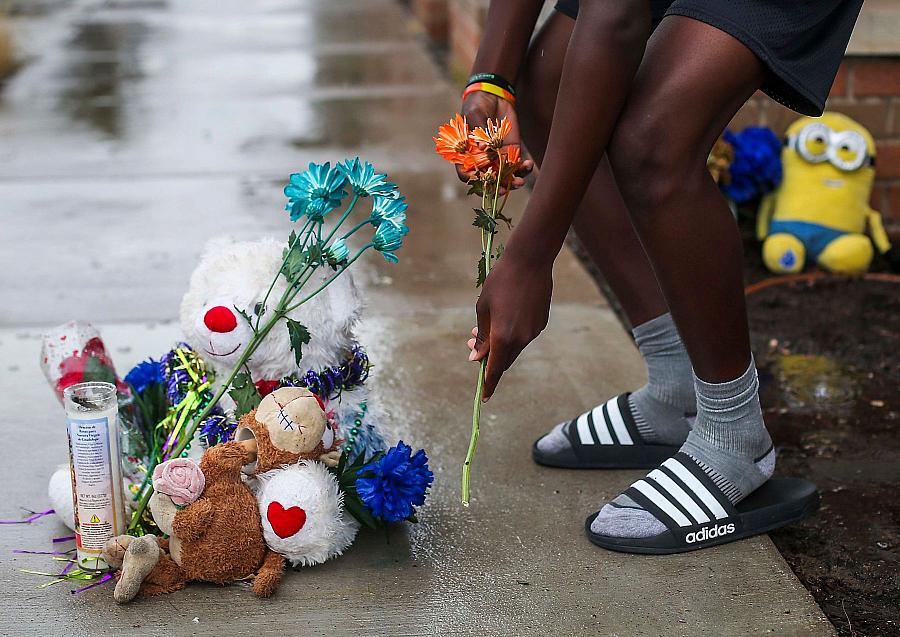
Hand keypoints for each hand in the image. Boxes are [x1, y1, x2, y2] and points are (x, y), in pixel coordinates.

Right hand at [457, 91, 533, 191]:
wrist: (494, 95)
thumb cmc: (478, 104)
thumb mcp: (475, 114)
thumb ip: (478, 131)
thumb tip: (482, 148)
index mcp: (466, 153)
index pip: (466, 173)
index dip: (474, 180)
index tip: (484, 181)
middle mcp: (481, 159)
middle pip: (486, 179)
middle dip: (496, 186)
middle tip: (506, 189)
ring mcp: (496, 157)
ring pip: (503, 176)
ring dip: (511, 181)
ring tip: (519, 181)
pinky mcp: (511, 152)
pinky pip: (516, 165)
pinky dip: (523, 168)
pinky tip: (528, 164)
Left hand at [467, 253, 552, 399]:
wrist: (530, 260)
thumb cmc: (500, 281)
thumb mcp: (484, 308)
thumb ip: (482, 336)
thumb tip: (478, 357)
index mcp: (504, 336)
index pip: (495, 369)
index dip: (488, 384)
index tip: (484, 397)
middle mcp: (522, 338)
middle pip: (505, 360)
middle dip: (490, 359)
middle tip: (474, 345)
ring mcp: (534, 331)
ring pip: (514, 347)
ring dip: (501, 345)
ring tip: (485, 327)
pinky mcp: (541, 323)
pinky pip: (524, 335)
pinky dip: (513, 334)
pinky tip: (506, 315)